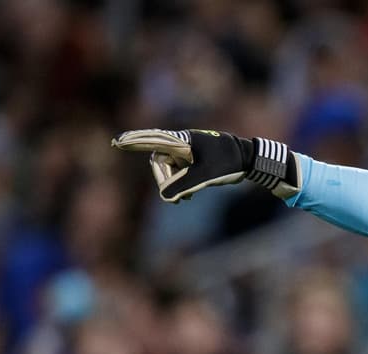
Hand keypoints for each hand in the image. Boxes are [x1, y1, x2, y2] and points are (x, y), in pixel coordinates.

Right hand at [111, 129, 296, 201]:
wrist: (249, 160)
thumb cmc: (229, 163)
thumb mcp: (206, 176)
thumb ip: (184, 185)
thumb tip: (165, 197)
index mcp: (183, 141)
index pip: (153, 140)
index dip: (135, 142)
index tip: (118, 143)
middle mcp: (182, 144)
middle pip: (159, 162)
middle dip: (165, 181)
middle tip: (178, 198)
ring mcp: (187, 152)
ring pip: (169, 170)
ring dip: (174, 185)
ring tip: (186, 199)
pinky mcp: (193, 160)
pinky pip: (178, 173)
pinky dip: (181, 184)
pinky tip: (188, 196)